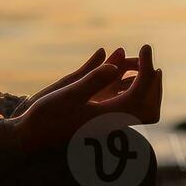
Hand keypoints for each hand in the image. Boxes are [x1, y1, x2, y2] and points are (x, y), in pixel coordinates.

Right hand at [17, 45, 161, 152]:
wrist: (32, 137)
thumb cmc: (47, 116)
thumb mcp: (68, 94)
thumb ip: (93, 81)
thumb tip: (116, 68)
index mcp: (109, 116)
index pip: (141, 92)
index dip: (147, 68)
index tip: (144, 48)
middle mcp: (112, 121)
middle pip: (149, 106)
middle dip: (153, 80)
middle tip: (146, 56)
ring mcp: (107, 122)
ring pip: (139, 107)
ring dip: (142, 84)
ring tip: (134, 61)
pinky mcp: (99, 120)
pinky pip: (125, 105)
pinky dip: (129, 88)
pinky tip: (119, 72)